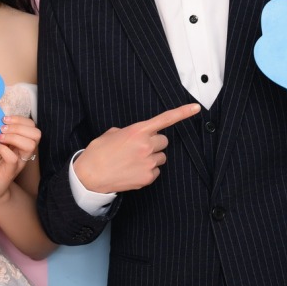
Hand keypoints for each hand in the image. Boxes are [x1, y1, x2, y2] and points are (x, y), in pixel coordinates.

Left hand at [0, 115, 40, 203]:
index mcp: (20, 141)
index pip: (31, 125)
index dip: (20, 119)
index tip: (3, 119)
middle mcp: (23, 151)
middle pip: (36, 133)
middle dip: (18, 127)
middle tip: (1, 129)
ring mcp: (19, 161)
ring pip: (30, 145)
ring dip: (14, 137)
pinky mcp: (10, 171)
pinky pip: (14, 158)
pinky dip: (4, 149)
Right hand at [73, 103, 200, 192]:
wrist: (89, 176)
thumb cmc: (98, 153)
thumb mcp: (111, 133)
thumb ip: (129, 132)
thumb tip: (135, 136)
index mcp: (137, 131)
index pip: (165, 119)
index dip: (183, 112)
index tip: (196, 107)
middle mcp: (146, 145)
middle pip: (163, 141)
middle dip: (154, 143)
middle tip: (138, 148)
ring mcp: (148, 162)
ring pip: (161, 157)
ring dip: (152, 157)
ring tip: (134, 161)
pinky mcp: (148, 177)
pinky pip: (156, 170)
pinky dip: (147, 170)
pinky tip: (133, 171)